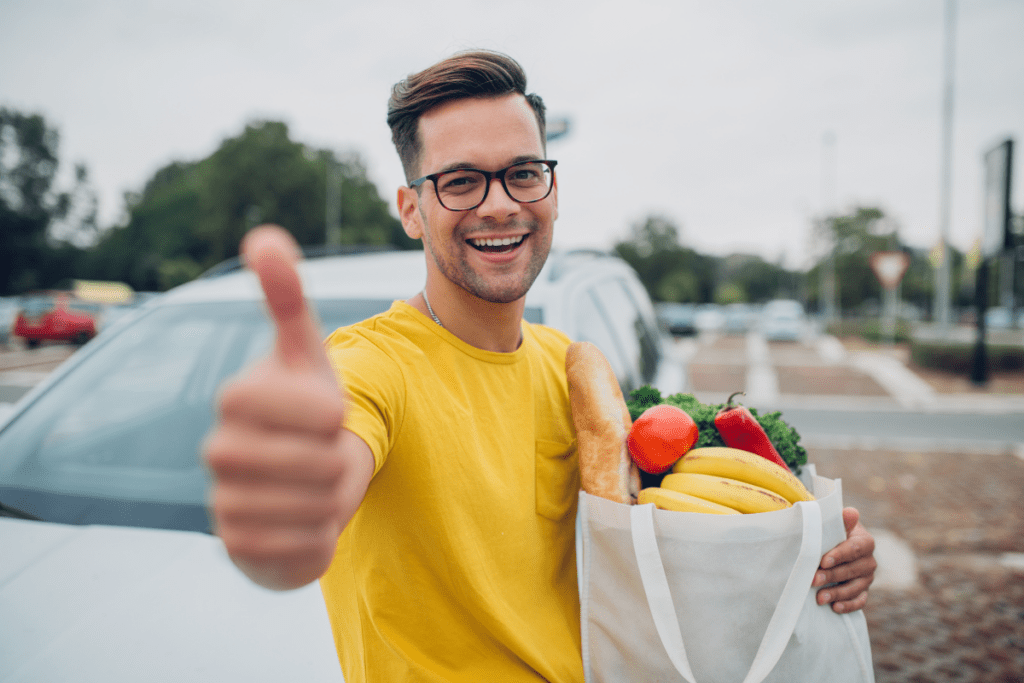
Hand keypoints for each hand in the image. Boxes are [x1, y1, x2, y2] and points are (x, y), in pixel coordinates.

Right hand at [204, 225, 372, 590]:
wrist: (290, 482)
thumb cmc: (303, 409)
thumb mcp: (306, 354)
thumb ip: (289, 298)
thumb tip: (264, 235)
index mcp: (237, 398)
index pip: (310, 408)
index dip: (329, 412)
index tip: (332, 411)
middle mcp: (220, 449)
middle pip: (319, 462)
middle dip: (340, 459)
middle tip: (328, 451)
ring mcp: (224, 500)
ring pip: (316, 507)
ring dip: (335, 497)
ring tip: (319, 483)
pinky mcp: (238, 546)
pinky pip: (303, 546)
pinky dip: (321, 534)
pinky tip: (307, 518)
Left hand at [812, 507, 875, 612]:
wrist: (834, 544)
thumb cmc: (831, 532)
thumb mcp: (835, 524)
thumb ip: (841, 520)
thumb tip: (850, 512)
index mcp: (865, 541)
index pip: (855, 548)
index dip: (839, 555)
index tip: (823, 561)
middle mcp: (869, 561)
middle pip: (853, 570)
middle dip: (832, 576)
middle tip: (813, 580)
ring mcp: (867, 578)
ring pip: (856, 588)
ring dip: (837, 594)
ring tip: (819, 598)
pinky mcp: (863, 591)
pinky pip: (860, 601)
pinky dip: (849, 606)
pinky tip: (835, 608)